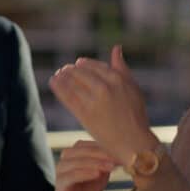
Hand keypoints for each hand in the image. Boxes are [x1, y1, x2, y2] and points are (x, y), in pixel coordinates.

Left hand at [49, 45, 158, 163]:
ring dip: (62, 77)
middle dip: (70, 70)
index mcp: (118, 79)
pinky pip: (67, 97)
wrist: (133, 143)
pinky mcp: (85, 114)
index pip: (94, 66)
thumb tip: (116, 47)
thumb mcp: (134, 88)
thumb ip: (122, 68)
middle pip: (81, 73)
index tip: (77, 64)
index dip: (84, 64)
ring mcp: (94, 101)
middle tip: (64, 70)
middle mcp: (105, 88)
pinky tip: (53, 83)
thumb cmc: (136, 116)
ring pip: (72, 83)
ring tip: (57, 75)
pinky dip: (58, 88)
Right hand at [55, 140, 115, 190]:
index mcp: (76, 150)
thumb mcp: (102, 172)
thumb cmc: (89, 187)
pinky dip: (85, 173)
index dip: (105, 147)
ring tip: (109, 167)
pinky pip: (71, 175)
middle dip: (101, 154)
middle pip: (82, 150)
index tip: (121, 152)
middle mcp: (66, 156)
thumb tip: (122, 155)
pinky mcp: (60, 182)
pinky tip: (97, 174)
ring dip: (95, 163)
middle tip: (116, 159)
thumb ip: (108, 163)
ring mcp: (61, 168)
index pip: (89, 144)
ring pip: (77, 161)